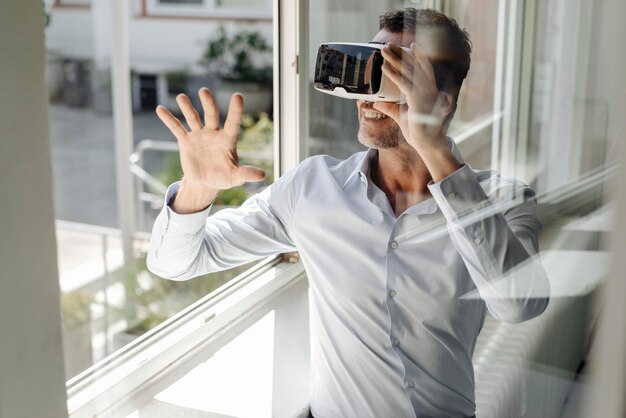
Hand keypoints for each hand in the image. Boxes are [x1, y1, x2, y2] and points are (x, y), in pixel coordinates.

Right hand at [156, 88, 264, 212]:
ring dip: (187, 107)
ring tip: (181, 97)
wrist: (204, 183)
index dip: (235, 110)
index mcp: (228, 139)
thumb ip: (246, 173)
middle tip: (204, 91)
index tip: (238, 95)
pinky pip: (177, 128)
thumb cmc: (223, 177)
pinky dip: (169, 119)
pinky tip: (160, 109)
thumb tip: (262, 175)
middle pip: (211, 115)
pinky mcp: (186, 141)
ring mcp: (199, 135)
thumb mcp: (235, 177)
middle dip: (208, 103)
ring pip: (193, 118)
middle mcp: (213, 133)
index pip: (233, 122)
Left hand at [374, 43, 460, 181]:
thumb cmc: (418, 132)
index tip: (410, 46)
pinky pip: (403, 83)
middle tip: (388, 44)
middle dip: (401, 54)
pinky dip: (393, 74)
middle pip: (413, 66)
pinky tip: (383, 68)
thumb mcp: (400, 116)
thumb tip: (377, 102)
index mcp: (428, 91)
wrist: (427, 144)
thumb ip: (390, 107)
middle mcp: (428, 89)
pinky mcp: (417, 100)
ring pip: (408, 71)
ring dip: (394, 59)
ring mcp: (424, 93)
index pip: (422, 69)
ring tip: (383, 51)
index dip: (417, 56)